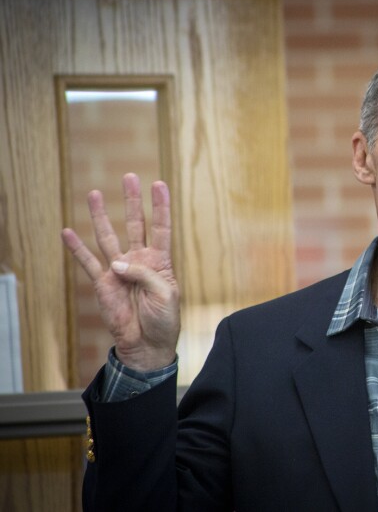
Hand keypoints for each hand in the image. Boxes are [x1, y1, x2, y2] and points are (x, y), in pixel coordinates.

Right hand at [61, 173, 179, 371]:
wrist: (147, 344)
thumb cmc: (164, 319)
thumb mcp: (165, 294)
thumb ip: (145, 274)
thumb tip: (116, 262)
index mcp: (160, 261)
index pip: (161, 228)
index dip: (160, 207)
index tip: (159, 184)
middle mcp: (139, 260)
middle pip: (134, 224)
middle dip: (132, 201)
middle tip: (129, 177)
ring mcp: (119, 270)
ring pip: (108, 237)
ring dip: (100, 216)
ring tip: (94, 193)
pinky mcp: (103, 283)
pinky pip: (87, 262)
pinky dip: (76, 248)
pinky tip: (67, 232)